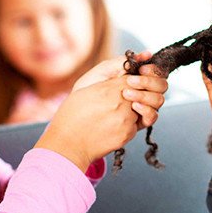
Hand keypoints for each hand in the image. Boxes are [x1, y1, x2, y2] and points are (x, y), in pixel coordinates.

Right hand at [35, 68, 166, 171]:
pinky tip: (114, 125)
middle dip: (142, 93)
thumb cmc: (71, 115)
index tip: (135, 81)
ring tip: (121, 112)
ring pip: (144, 108)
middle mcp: (120, 103)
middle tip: (132, 97)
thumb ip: (108, 74)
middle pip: (143, 92)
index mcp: (109, 88)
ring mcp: (125, 120)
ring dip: (137, 109)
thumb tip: (128, 68)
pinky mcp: (127, 135)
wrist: (67, 144)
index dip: (138, 77)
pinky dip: (130, 124)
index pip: (135, 77)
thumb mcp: (84, 86)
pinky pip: (137, 125)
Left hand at [75, 52, 167, 128]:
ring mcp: (142, 106)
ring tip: (126, 94)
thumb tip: (147, 53)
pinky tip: (133, 106)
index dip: (153, 69)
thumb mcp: (104, 71)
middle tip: (130, 82)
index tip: (141, 69)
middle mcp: (142, 92)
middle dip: (149, 82)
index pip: (156, 72)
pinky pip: (153, 116)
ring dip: (145, 95)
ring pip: (159, 100)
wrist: (77, 114)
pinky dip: (146, 110)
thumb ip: (124, 61)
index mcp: (136, 78)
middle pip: (161, 85)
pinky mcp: (139, 121)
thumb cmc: (88, 91)